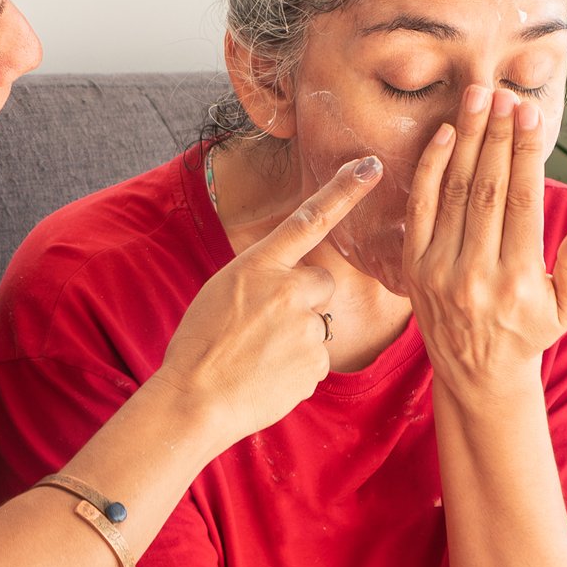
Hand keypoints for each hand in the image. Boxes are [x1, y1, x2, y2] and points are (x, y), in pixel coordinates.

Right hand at [159, 156, 383, 438]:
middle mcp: (288, 291)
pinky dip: (296, 368)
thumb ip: (261, 278)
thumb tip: (288, 283)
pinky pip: (316, 360)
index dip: (344, 190)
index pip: (309, 219)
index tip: (371, 166)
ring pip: (317, 325)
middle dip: (304, 300)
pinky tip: (267, 375)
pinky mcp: (316, 365)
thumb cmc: (199, 344)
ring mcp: (306, 329)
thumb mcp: (221, 292)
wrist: (195, 400)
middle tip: (266, 326)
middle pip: (320, 283)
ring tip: (258, 357)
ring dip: (296, 339)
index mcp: (258, 266)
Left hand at [403, 87, 566, 394]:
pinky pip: (420, 207)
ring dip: (465, 140)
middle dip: (495, 137)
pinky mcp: (414, 265)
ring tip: (476, 99)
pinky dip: (430, 168)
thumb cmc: (530, 333)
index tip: (529, 114)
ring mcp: (439, 267)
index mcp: (517, 279)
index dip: (524, 154)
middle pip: (486, 189)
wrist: (475, 372)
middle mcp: (474, 271)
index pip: (521, 202)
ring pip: (453, 191)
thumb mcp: (566, 310)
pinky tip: (444, 134)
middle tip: (503, 94)